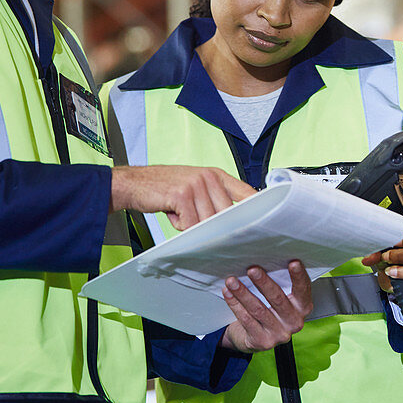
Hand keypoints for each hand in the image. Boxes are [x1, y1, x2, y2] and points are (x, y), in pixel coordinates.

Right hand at [110, 165, 255, 230]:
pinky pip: (191, 223)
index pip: (246, 193)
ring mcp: (196, 184)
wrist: (135, 183)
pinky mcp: (182, 194)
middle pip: (226, 214)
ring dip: (193, 225)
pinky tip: (172, 211)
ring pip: (208, 221)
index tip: (267, 222)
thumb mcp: (196, 188)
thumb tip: (234, 223)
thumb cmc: (166, 189)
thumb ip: (215, 200)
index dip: (257, 208)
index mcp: (217, 175)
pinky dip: (180, 224)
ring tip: (181, 213)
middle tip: (202, 226)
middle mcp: (209, 177)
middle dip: (217, 226)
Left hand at [220, 261, 312, 352]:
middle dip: (263, 282)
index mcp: (303, 308)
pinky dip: (235, 304)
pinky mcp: (262, 341)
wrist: (257, 338)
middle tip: (252, 269)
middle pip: (278, 299)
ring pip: (258, 309)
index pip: (303, 290)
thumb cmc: (270, 311)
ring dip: (243, 293)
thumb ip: (280, 285)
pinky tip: (228, 293)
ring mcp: (279, 334)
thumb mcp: (281, 299)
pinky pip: (246, 320)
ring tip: (232, 281)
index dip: (298, 276)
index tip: (293, 262)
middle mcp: (294, 322)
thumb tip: (265, 262)